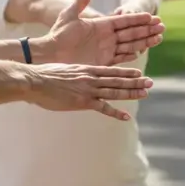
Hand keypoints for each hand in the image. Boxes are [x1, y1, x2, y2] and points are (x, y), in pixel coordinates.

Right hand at [25, 63, 152, 120]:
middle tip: (150, 82)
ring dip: (132, 92)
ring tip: (145, 93)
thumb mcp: (62, 69)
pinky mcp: (83, 102)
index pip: (110, 70)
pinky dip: (116, 112)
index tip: (138, 73)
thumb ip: (72, 73)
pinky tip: (126, 116)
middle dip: (135, 81)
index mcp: (85, 69)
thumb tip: (72, 76)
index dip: (126, 72)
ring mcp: (88, 90)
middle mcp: (90, 78)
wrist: (34, 81)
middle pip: (117, 80)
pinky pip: (103, 108)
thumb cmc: (43, 75)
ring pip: (115, 91)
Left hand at [41, 0, 164, 65]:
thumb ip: (80, 2)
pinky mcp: (102, 61)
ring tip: (159, 38)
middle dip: (146, 29)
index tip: (151, 15)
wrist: (50, 53)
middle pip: (130, 32)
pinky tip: (141, 52)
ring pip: (129, 44)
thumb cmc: (57, 35)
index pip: (123, 20)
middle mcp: (105, 37)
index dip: (137, 18)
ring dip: (144, 41)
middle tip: (162, 26)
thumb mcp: (68, 16)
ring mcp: (105, 49)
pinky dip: (131, 54)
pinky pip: (120, 57)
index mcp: (100, 25)